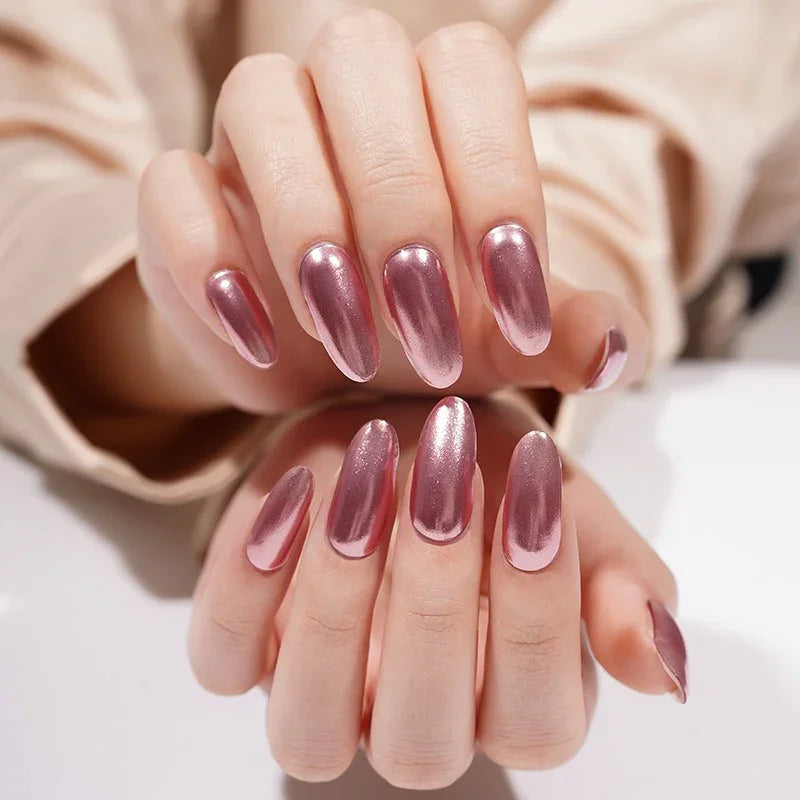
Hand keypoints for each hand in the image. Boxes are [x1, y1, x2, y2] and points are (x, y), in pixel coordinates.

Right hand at [137, 11, 647, 413]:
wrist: (324, 370)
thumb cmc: (423, 338)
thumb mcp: (501, 341)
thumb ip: (560, 332)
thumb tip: (611, 350)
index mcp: (436, 105)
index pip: (470, 72)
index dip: (498, 178)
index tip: (514, 308)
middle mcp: (342, 96)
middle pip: (362, 59)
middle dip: (401, 201)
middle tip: (425, 330)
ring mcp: (254, 140)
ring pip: (260, 100)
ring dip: (308, 227)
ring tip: (346, 341)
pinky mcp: (181, 198)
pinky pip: (171, 187)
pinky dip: (209, 260)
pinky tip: (259, 339)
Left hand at [188, 395, 685, 788]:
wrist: (404, 426)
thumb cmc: (492, 472)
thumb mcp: (567, 507)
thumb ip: (619, 581)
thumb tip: (659, 664)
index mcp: (509, 702)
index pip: (535, 720)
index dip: (539, 619)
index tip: (538, 499)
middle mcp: (412, 721)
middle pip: (422, 739)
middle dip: (436, 603)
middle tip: (446, 480)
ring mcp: (318, 695)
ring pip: (310, 729)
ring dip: (339, 603)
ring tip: (369, 480)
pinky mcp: (241, 651)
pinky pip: (222, 657)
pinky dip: (249, 585)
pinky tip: (295, 494)